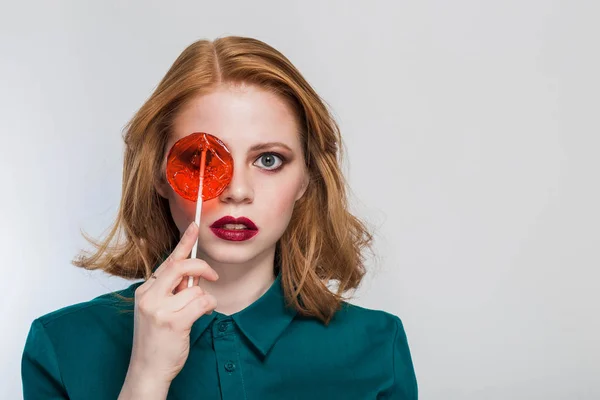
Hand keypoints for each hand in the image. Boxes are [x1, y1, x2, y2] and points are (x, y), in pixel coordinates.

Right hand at [125, 222, 218, 387]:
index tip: (196, 226)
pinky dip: (208, 308)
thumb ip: (172, 289)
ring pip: (195, 288)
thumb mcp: (158, 309)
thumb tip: (194, 273)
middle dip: (201, 267)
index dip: (184, 242)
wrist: (147, 369)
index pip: (167, 260)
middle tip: (211, 275)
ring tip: (196, 312)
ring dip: (203, 299)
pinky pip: (202, 302)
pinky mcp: (173, 322)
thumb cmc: (157, 339)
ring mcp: (159, 310)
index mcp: (145, 290)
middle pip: (181, 266)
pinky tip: (202, 317)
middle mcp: (149, 296)